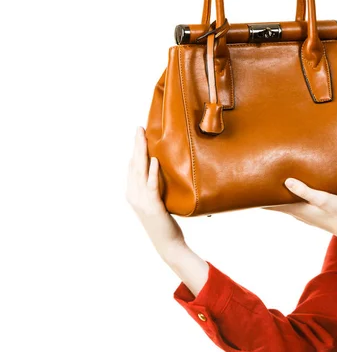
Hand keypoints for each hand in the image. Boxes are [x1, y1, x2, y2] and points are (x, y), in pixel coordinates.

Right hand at [126, 126, 184, 257]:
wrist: (168, 245)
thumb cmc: (164, 223)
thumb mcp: (155, 202)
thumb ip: (153, 188)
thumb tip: (157, 170)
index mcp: (133, 194)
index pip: (132, 167)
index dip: (135, 150)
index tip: (139, 134)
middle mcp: (134, 196)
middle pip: (134, 165)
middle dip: (136, 145)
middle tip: (138, 128)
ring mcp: (142, 201)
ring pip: (140, 171)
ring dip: (142, 152)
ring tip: (143, 137)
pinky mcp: (153, 206)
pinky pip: (152, 186)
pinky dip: (153, 172)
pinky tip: (155, 160)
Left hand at [263, 178, 336, 239]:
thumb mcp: (323, 198)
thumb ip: (305, 191)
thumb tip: (286, 181)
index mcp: (296, 209)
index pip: (271, 203)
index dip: (259, 196)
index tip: (248, 187)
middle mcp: (296, 212)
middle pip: (275, 202)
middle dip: (266, 192)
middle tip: (256, 179)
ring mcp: (303, 213)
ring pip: (284, 202)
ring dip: (277, 193)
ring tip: (270, 180)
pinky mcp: (311, 212)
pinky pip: (294, 202)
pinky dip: (288, 195)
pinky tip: (291, 188)